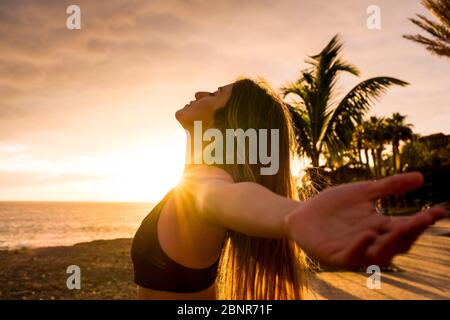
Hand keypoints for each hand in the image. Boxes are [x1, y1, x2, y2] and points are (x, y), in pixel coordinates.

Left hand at [284, 172, 447, 268]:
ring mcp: (354, 250)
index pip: (406, 227)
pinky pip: (351, 256)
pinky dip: (360, 247)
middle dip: (411, 232)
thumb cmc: (332, 205)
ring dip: (391, 243)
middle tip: (422, 219)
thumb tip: (421, 177)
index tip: (440, 210)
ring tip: (400, 226)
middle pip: (397, 243)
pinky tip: (367, 234)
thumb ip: (389, 186)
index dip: (423, 220)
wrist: (302, 213)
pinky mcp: (335, 256)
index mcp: (379, 227)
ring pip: (379, 255)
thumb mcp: (362, 191)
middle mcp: (371, 241)